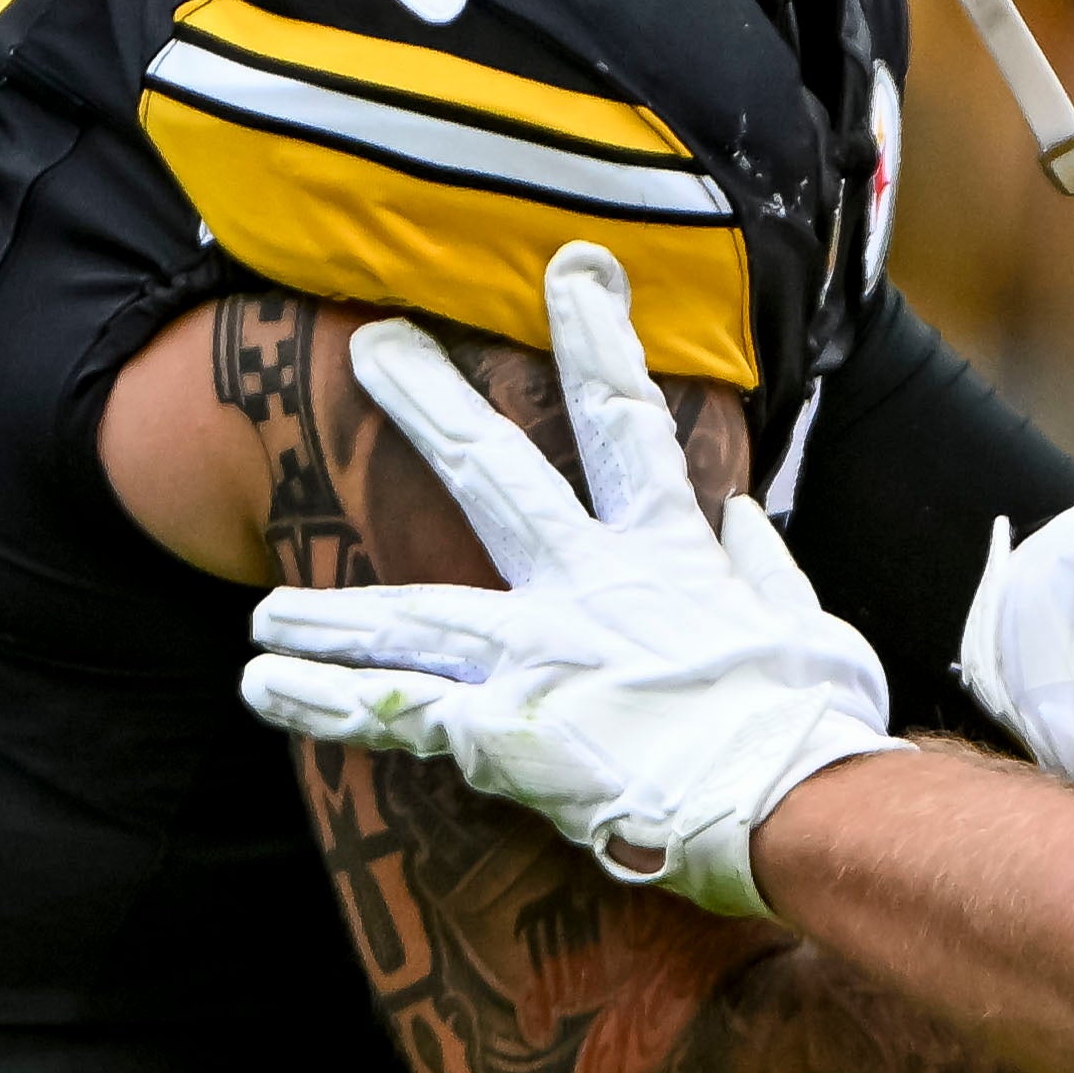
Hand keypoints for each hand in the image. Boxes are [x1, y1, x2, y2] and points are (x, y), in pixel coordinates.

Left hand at [241, 247, 899, 918]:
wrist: (795, 802)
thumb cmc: (812, 727)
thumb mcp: (812, 630)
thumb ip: (764, 570)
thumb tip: (741, 520)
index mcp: (670, 554)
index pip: (627, 423)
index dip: (597, 340)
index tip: (572, 270)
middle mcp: (589, 587)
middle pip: (494, 476)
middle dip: (431, 406)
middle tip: (373, 345)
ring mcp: (538, 655)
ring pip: (412, 613)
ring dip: (332, 611)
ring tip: (262, 614)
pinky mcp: (505, 731)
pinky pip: (397, 713)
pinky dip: (327, 702)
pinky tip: (261, 687)